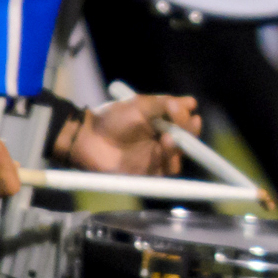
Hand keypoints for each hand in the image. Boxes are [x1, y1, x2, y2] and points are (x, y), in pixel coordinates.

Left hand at [69, 94, 198, 175]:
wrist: (87, 138)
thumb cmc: (112, 118)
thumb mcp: (139, 105)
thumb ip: (164, 104)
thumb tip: (190, 104)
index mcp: (163, 122)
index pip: (186, 122)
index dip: (190, 120)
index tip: (186, 115)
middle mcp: (162, 139)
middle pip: (187, 141)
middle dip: (188, 135)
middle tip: (179, 130)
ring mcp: (155, 157)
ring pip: (177, 157)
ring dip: (177, 150)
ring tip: (166, 141)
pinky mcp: (147, 173)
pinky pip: (164, 173)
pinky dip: (165, 164)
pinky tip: (158, 153)